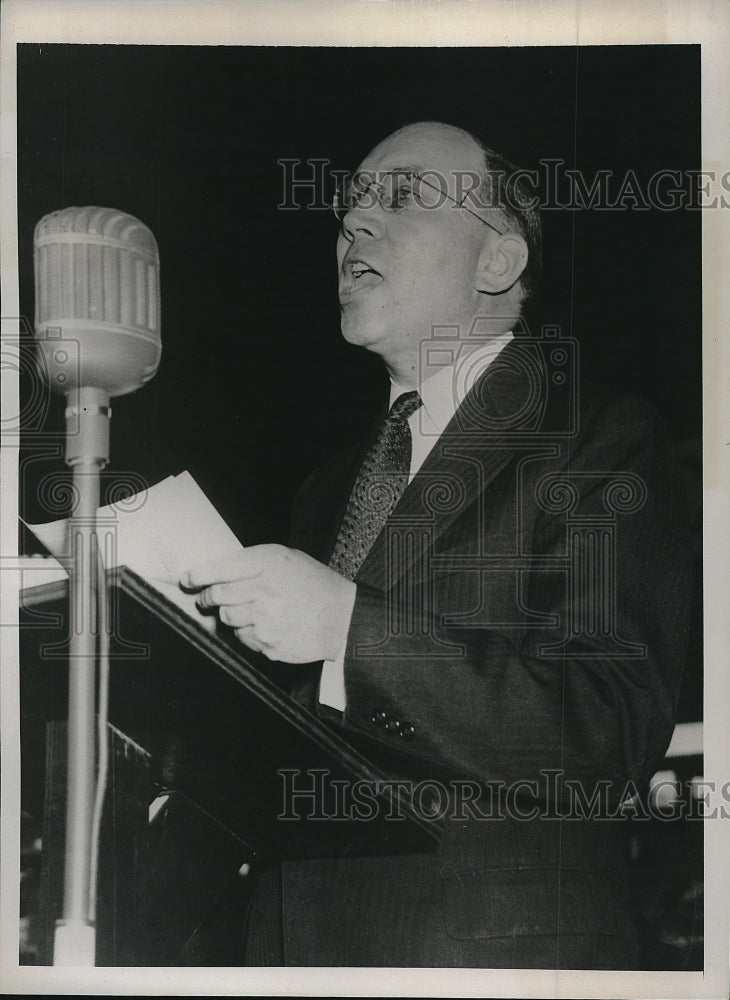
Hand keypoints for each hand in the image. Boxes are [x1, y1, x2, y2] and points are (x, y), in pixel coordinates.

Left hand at [181, 545, 356, 663]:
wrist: (342, 618)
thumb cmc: (314, 584)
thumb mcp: (287, 559)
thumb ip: (253, 563)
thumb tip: (217, 571)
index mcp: (268, 563)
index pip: (219, 569)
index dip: (198, 575)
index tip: (188, 579)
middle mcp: (264, 590)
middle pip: (216, 595)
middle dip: (208, 597)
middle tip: (208, 597)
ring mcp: (264, 620)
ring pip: (226, 618)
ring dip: (231, 614)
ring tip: (251, 610)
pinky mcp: (267, 644)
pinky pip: (242, 638)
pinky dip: (247, 632)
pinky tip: (266, 625)